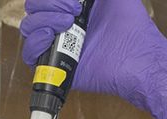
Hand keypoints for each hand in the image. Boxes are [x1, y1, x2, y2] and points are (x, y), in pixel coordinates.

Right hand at [20, 0, 166, 118]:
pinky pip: (29, 54)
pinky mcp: (55, 65)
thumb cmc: (131, 27)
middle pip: (33, 10)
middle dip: (49, 5)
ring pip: (29, 27)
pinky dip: (34, 42)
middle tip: (73, 11)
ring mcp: (56, 44)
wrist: (137, 57)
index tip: (75, 1)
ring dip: (43, 20)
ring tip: (67, 24)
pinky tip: (50, 37)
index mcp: (73, 9)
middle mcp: (62, 25)